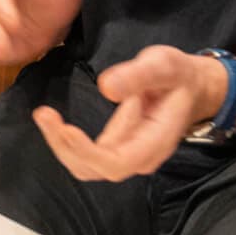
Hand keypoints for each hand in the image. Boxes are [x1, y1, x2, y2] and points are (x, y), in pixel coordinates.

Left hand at [32, 44, 226, 181]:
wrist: (192, 87)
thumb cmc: (178, 76)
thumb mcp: (162, 65)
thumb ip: (137, 75)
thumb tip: (106, 88)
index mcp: (155, 140)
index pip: (117, 163)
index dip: (88, 152)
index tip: (65, 128)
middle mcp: (141, 156)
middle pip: (97, 170)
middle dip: (66, 148)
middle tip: (43, 115)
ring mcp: (129, 153)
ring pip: (88, 166)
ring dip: (62, 146)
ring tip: (43, 116)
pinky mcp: (118, 146)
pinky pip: (89, 155)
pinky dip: (67, 141)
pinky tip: (53, 121)